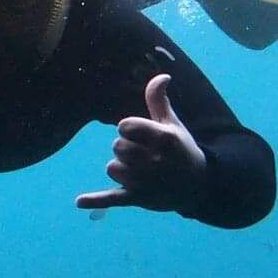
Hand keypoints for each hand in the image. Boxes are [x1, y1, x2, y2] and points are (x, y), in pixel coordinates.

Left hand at [76, 72, 207, 212]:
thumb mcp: (173, 124)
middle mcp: (154, 161)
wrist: (198, 185)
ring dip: (122, 168)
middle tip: (144, 155)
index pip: (125, 126)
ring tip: (141, 171)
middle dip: (126, 149)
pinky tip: (79, 201)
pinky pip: (112, 198)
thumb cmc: (182, 149)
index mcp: (163, 139)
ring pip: (112, 168)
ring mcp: (145, 182)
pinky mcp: (138, 199)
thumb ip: (159, 100)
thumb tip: (162, 76)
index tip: (141, 134)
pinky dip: (96, 200)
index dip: (129, 128)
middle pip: (117, 147)